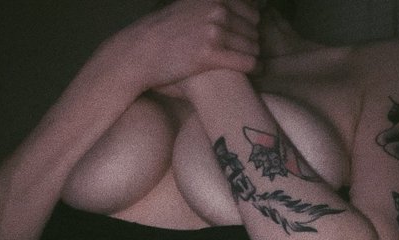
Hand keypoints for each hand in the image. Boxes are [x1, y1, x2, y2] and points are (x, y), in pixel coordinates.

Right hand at [124, 0, 260, 93]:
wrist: (141, 51)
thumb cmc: (165, 32)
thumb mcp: (190, 6)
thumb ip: (212, 6)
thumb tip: (241, 9)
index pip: (252, 11)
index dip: (252, 28)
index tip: (248, 39)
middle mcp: (216, 9)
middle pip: (254, 30)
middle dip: (252, 43)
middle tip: (246, 56)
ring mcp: (214, 31)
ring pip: (253, 47)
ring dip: (253, 57)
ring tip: (249, 66)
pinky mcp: (210, 54)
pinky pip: (247, 62)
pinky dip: (256, 69)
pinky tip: (257, 73)